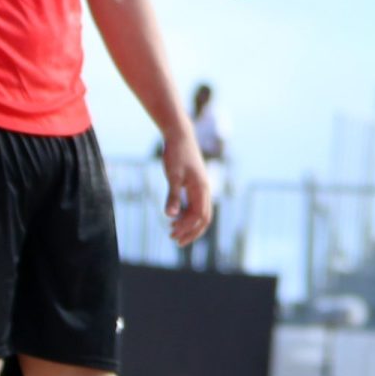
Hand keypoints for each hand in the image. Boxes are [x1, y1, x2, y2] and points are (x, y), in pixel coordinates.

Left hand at [158, 127, 212, 246]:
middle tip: (174, 240)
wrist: (179, 135)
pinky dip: (186, 214)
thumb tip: (170, 216)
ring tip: (172, 231)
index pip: (199, 217)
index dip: (187, 228)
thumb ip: (172, 196)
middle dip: (190, 232)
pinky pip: (194, 205)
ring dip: (188, 224)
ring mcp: (201, 187)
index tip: (172, 233)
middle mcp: (204, 190)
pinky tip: (174, 217)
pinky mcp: (195, 185)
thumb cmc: (176, 154)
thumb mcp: (172, 175)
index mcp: (201, 189)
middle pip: (203, 219)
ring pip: (199, 213)